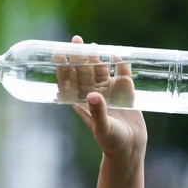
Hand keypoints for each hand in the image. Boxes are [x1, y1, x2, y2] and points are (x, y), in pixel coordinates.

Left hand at [55, 35, 147, 158]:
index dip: (63, 66)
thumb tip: (93, 95)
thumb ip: (97, 112)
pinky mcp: (124, 91)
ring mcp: (108, 90)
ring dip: (97, 58)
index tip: (57, 52)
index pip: (69, 80)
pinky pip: (121, 74)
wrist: (130, 147)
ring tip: (94, 47)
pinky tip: (118, 55)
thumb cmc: (111, 141)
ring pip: (100, 70)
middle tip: (76, 40)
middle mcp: (93, 93)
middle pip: (84, 70)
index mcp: (81, 101)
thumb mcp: (103, 128)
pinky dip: (120, 64)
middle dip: (79, 56)